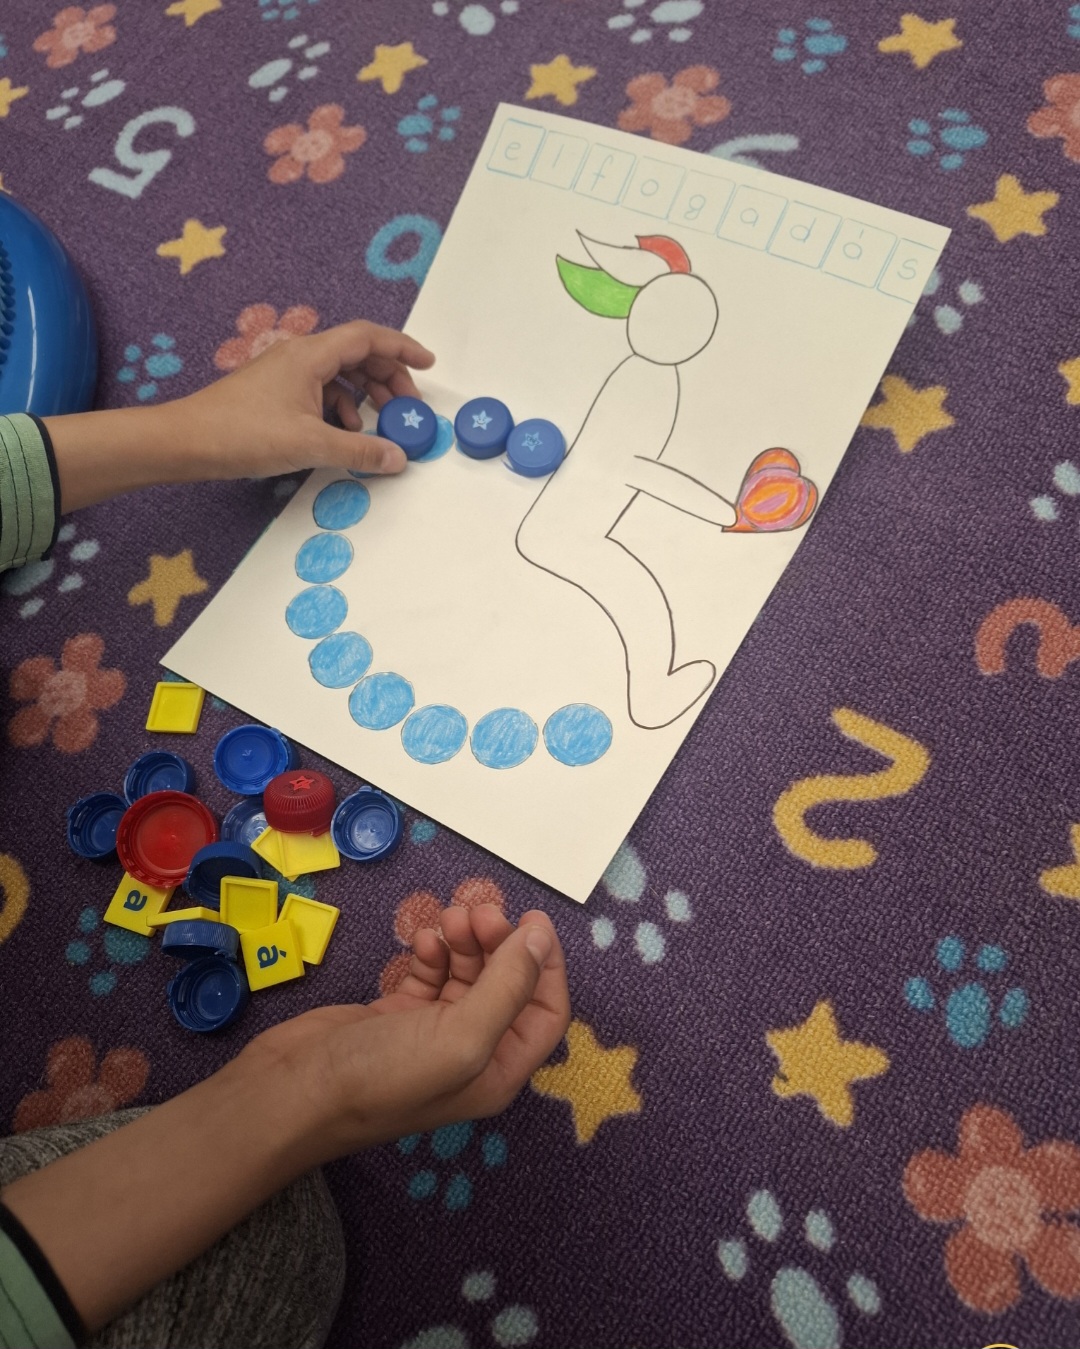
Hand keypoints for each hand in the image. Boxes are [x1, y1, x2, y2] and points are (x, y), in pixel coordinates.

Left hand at [183, 319, 434, 478]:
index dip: (402, 348)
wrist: (187, 441)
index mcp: (310, 355)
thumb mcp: (310, 446)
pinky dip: (341, 407)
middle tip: (408, 406)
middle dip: (389, 377)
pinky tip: (344, 433)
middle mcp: (300, 356)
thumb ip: (359, 452)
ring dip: (365, 395)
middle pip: (358, 354)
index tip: (428, 364)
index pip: (368, 337)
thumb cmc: (244, 434)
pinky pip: (321, 390)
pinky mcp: (276, 392)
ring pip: (340, 374)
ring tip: (379, 424)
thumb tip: (398, 457)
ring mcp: (287, 373)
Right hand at [238, 905, 570, 1156]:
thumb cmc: (383, 1076)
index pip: (546, 1011)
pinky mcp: (398, 1014)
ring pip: (469, 972)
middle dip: (499, 942)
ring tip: (449, 918)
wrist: (293, 1092)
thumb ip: (508, 986)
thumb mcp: (461, 1036)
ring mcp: (433, 1033)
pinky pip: (432, 973)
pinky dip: (434, 952)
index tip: (531, 918)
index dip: (546, 964)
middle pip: (507, 984)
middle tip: (477, 911)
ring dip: (466, 940)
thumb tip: (540, 938)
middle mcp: (473, 1052)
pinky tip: (422, 943)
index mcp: (499, 1070)